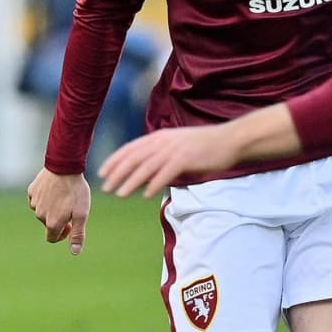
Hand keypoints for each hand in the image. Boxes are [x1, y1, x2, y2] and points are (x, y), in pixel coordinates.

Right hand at [27, 169, 90, 253]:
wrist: (64, 166)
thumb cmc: (76, 191)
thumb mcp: (81, 214)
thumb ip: (77, 234)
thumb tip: (75, 252)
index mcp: (52, 223)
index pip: (52, 239)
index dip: (62, 235)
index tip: (70, 225)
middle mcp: (40, 215)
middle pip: (48, 224)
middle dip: (58, 219)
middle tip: (69, 206)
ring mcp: (34, 202)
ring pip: (42, 211)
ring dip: (51, 208)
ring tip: (62, 196)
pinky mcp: (32, 191)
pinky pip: (37, 199)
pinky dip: (45, 197)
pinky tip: (54, 189)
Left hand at [98, 126, 240, 198]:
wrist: (230, 140)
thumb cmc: (205, 146)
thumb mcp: (179, 146)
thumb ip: (162, 155)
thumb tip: (147, 172)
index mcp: (160, 137)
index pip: (131, 148)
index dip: (114, 160)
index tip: (102, 172)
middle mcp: (163, 141)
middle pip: (134, 158)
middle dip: (117, 173)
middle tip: (105, 187)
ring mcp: (174, 149)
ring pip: (146, 167)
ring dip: (130, 181)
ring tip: (119, 194)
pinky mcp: (186, 159)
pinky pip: (165, 173)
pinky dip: (154, 184)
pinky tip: (145, 195)